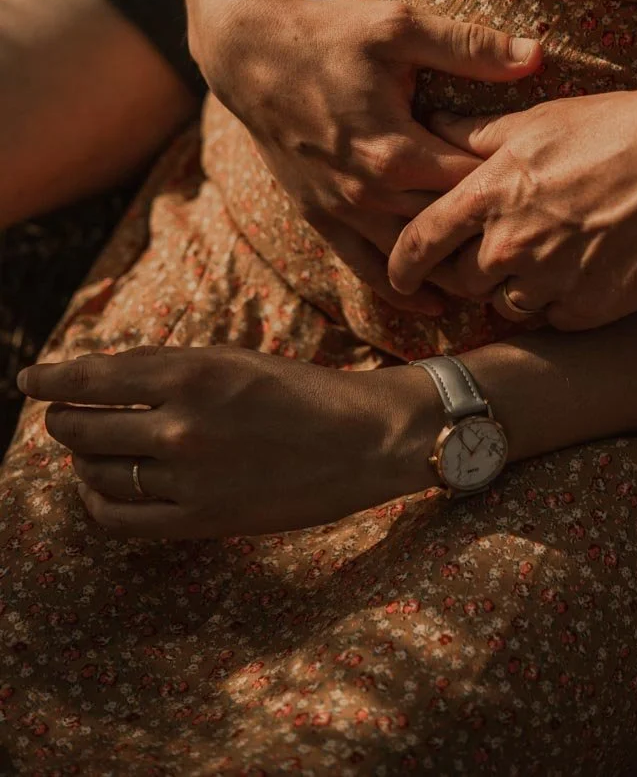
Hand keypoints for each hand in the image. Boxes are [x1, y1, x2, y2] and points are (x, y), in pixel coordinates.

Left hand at [18, 346, 440, 537]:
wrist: (362, 441)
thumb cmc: (300, 391)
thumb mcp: (232, 360)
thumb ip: (167, 369)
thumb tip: (100, 379)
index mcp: (192, 371)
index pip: (93, 377)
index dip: (52, 379)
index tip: (30, 378)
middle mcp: (181, 424)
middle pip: (84, 427)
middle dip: (62, 419)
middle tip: (60, 414)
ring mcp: (188, 477)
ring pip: (97, 471)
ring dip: (79, 458)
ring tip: (84, 449)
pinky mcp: (200, 519)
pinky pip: (120, 517)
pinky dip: (97, 501)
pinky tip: (99, 488)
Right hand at [196, 0, 540, 313]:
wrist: (251, 55)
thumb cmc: (329, 35)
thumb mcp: (400, 27)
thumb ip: (470, 48)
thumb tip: (537, 57)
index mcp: (396, 151)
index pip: (471, 185)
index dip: (510, 186)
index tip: (543, 185)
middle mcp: (368, 193)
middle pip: (445, 230)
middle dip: (488, 234)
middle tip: (535, 240)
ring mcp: (340, 211)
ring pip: (409, 258)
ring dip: (451, 269)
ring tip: (500, 279)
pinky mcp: (319, 217)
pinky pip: (363, 266)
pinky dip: (399, 288)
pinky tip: (434, 305)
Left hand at [388, 78, 636, 330]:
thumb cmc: (613, 129)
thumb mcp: (535, 121)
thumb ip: (474, 135)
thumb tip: (432, 124)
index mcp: (489, 194)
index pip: (419, 242)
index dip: (401, 263)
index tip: (399, 275)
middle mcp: (511, 244)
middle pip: (461, 280)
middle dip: (471, 269)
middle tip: (501, 249)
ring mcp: (551, 280)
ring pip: (508, 305)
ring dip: (518, 287)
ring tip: (553, 253)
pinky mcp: (590, 309)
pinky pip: (554, 320)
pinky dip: (560, 302)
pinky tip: (584, 269)